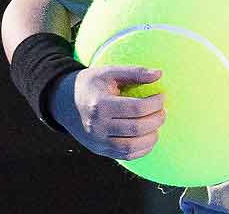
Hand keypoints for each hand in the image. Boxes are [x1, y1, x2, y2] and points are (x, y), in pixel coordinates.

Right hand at [51, 64, 165, 161]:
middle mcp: (97, 127)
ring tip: (157, 124)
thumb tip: (159, 74)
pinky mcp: (100, 150)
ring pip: (131, 147)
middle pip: (136, 128)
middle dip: (157, 119)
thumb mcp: (109, 72)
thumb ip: (134, 72)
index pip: (136, 108)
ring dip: (152, 137)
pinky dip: (143, 149)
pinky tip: (149, 137)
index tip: (162, 96)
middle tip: (163, 110)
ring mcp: (98, 142)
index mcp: (100, 105)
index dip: (155, 103)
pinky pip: (126, 156)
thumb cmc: (91, 84)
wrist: (65, 103)